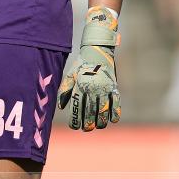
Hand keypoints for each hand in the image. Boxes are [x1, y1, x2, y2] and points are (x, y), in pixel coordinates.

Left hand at [58, 6, 120, 130]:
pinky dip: (115, 114)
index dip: (75, 121)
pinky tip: (112, 120)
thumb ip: (64, 91)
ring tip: (97, 126)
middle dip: (88, 124)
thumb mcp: (70, 75)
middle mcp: (92, 88)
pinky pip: (116, 104)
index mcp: (80, 86)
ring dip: (100, 122)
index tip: (75, 127)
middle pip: (90, 112)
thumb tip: (61, 108)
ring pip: (103, 111)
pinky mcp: (114, 86)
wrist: (97, 49)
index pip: (77, 108)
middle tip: (86, 129)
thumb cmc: (81, 64)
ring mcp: (104, 88)